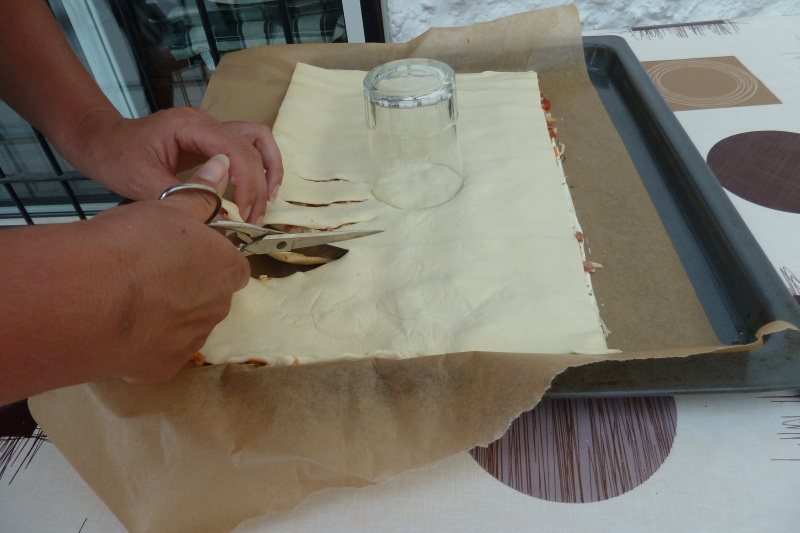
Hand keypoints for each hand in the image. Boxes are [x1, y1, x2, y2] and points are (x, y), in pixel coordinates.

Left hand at [73, 108, 282, 224]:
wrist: (99, 141)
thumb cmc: (115, 156)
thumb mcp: (143, 181)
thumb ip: (184, 196)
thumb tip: (222, 215)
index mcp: (190, 125)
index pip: (236, 148)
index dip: (248, 182)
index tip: (244, 213)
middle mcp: (206, 122)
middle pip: (252, 146)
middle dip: (258, 185)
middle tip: (252, 219)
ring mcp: (211, 130)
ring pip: (258, 141)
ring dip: (268, 171)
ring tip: (266, 202)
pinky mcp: (211, 143)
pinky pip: (247, 149)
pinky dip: (259, 168)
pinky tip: (256, 192)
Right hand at [90, 154, 249, 382]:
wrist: (92, 297)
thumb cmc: (133, 244)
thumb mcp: (168, 207)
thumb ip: (200, 194)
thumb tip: (223, 165)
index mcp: (226, 268)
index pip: (232, 265)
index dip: (209, 258)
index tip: (182, 254)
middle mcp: (218, 307)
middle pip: (211, 297)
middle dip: (189, 289)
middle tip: (150, 275)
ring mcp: (193, 341)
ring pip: (188, 327)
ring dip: (169, 317)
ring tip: (131, 302)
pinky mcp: (164, 368)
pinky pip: (161, 354)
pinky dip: (146, 345)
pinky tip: (121, 331)